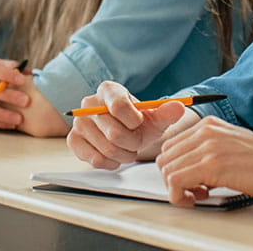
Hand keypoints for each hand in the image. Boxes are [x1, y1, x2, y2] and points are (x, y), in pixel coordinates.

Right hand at [67, 81, 189, 168]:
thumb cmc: (140, 123)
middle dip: (133, 143)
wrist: (126, 133)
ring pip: (107, 148)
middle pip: (114, 133)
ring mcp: (79, 122)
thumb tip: (179, 107)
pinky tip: (115, 156)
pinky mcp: (73, 140)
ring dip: (124, 154)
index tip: (139, 123)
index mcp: (109, 90)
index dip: (135, 121)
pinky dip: (111, 162)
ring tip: (128, 148)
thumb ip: (168, 112)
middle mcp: (89, 103)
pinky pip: (95, 159)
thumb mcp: (156, 117)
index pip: (119, 106)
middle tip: (136, 141)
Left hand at [156, 116, 252, 205]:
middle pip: (165, 158)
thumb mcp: (233, 145)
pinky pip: (175, 182)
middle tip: (193, 190)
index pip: (171, 146)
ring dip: (177, 189)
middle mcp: (206, 131)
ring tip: (198, 195)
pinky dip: (180, 196)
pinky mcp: (212, 165)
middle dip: (173, 179)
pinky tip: (197, 199)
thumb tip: (190, 169)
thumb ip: (209, 150)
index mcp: (209, 125)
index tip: (190, 181)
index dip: (176, 168)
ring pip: (167, 170)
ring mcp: (208, 146)